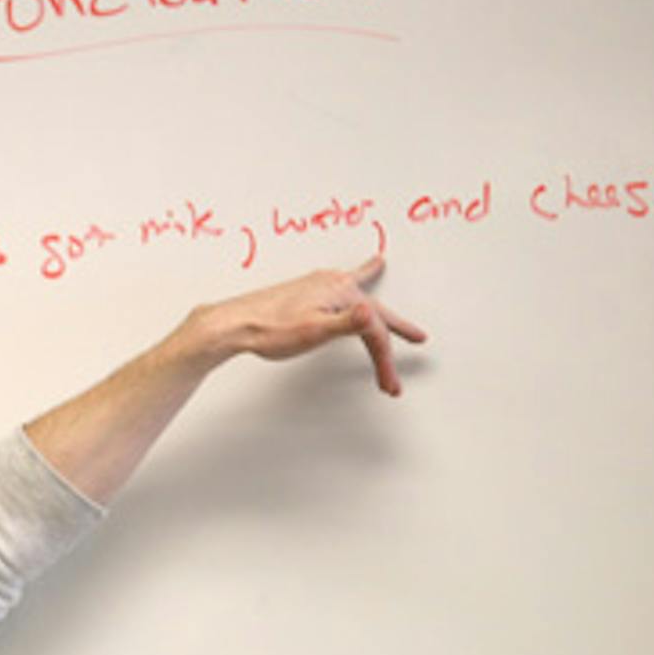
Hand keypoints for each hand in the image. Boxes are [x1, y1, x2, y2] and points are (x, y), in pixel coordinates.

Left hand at [209, 256, 427, 395]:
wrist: (234, 322)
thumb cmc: (269, 328)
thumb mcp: (312, 330)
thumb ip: (345, 324)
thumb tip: (370, 313)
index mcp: (341, 292)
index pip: (373, 331)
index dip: (383, 360)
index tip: (388, 383)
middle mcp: (333, 284)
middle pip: (372, 314)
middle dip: (393, 333)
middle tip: (418, 338)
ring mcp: (320, 285)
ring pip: (360, 296)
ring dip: (378, 302)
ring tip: (387, 281)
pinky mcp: (307, 291)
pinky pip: (341, 284)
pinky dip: (355, 277)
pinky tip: (355, 271)